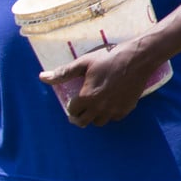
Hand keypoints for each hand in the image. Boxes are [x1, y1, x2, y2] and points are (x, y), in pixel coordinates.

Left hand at [41, 44, 155, 126]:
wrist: (138, 58)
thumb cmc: (109, 58)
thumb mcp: (84, 63)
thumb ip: (63, 73)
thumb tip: (42, 77)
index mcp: (87, 97)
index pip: (72, 111)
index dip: (71, 106)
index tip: (73, 101)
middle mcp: (100, 107)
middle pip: (83, 122)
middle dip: (78, 117)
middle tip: (79, 110)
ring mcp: (114, 110)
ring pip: (99, 122)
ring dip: (93, 116)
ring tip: (93, 106)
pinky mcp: (127, 108)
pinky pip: (114, 118)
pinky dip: (109, 114)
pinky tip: (109, 104)